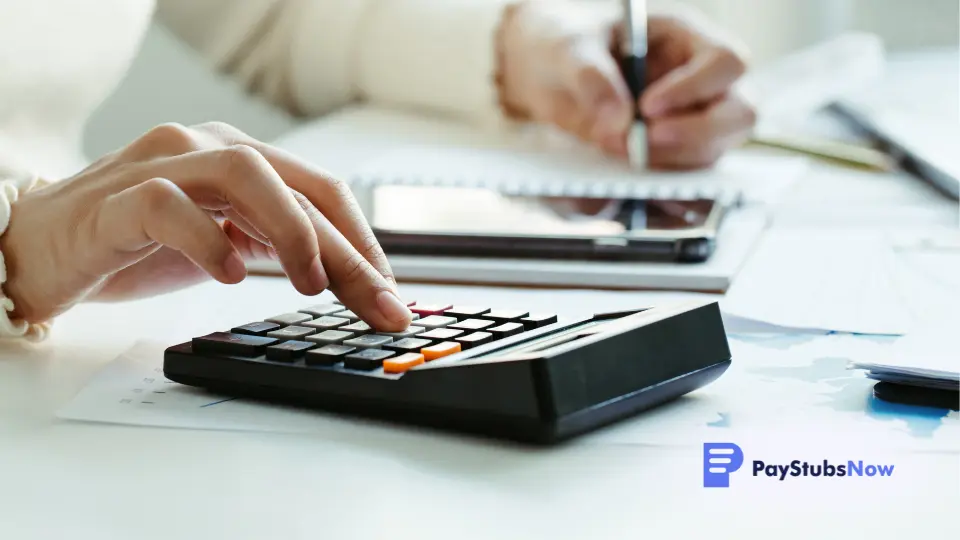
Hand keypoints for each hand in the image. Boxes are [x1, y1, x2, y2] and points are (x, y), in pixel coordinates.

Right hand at [0, 122, 411, 329]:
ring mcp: (163, 165)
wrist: (42, 247)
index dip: (364, 242)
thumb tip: (350, 279)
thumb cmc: (137, 243)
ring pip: (246, 173)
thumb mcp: (226, 243)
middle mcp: (208, 147)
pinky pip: (170, 204)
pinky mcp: (118, 198)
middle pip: (300, 187)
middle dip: (350, 252)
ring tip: (310, 285)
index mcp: (241, 157)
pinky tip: (229, 273)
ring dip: (292, 231)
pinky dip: (207, 238)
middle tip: (380, 305)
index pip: (322, 191)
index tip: (391, 294)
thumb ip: (277, 244)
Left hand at [497, 1, 755, 168]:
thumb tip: (619, 123)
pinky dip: (659, 177)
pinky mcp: (670, 151)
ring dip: (673, 160)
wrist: (542, 72)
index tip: (647, 108)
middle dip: (696, 135)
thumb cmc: (563, 42)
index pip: (725, 62)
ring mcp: (690, 118)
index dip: (695, 89)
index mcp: (686, 37)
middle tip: (644, 143)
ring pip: (714, 150)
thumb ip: (593, 79)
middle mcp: (700, 79)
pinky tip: (625, 167)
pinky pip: (684, 172)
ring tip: (622, 151)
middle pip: (739, 113)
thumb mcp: (569, 49)